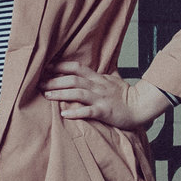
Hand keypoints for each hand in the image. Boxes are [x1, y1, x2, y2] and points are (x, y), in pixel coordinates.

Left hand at [42, 61, 170, 131]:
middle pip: (73, 79)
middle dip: (54, 80)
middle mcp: (97, 86)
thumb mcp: (111, 80)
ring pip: (78, 93)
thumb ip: (98, 75)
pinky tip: (64, 114)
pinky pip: (89, 111)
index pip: (76, 68)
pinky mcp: (104, 111)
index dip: (60, 66)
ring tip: (47, 95)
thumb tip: (86, 70)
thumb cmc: (125, 95)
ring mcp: (101, 99)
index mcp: (98, 78)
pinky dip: (76, 112)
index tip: (45, 67)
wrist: (141, 105)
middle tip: (39, 83)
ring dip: (61, 94)